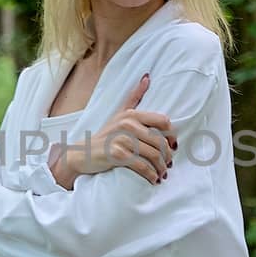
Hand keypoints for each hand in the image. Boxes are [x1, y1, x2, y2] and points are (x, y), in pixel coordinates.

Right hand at [54, 73, 176, 185]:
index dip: (172, 135)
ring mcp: (122, 139)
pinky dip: (151, 175)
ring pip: (153, 155)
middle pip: (160, 141)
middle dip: (168, 156)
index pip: (163, 121)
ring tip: (162, 174)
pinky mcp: (117, 155)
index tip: (173, 146)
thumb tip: (147, 77)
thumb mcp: (120, 113)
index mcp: (132, 114)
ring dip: (161, 168)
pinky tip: (153, 179)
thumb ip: (135, 96)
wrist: (83, 153)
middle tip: (169, 164)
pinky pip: (142, 166)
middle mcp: (128, 124)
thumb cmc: (106, 135)